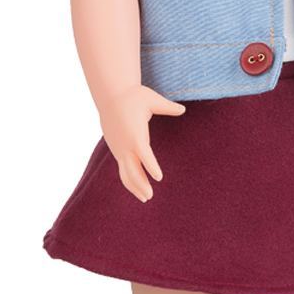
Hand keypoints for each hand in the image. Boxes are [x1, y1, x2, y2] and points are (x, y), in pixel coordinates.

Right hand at [97, 85, 186, 201]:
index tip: (159, 177)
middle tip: (150, 196)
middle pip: (132, 169)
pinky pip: (122, 168)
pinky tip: (137, 188)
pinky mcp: (116, 149)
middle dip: (141, 184)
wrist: (110, 95)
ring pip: (125, 173)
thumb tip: (183, 109)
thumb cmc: (133, 96)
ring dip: (134, 186)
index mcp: (135, 134)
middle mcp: (125, 144)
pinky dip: (129, 180)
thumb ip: (168, 107)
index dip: (151, 166)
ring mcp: (118, 148)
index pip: (144, 154)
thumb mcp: (152, 100)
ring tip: (145, 198)